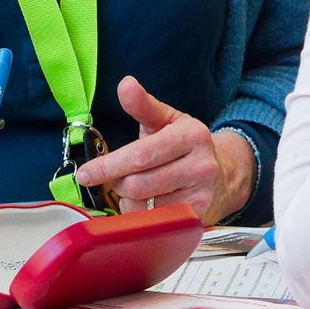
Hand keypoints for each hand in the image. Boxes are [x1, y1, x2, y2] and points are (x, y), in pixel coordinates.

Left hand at [71, 77, 254, 224]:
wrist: (224, 172)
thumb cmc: (184, 145)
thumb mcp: (166, 120)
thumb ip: (143, 105)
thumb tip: (125, 84)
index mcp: (190, 136)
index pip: (140, 155)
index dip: (108, 166)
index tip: (85, 174)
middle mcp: (200, 165)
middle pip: (138, 184)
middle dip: (116, 183)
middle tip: (114, 178)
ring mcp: (201, 194)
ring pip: (144, 206)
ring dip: (129, 201)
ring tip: (135, 189)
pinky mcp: (199, 217)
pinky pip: (155, 223)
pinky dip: (143, 216)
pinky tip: (148, 204)